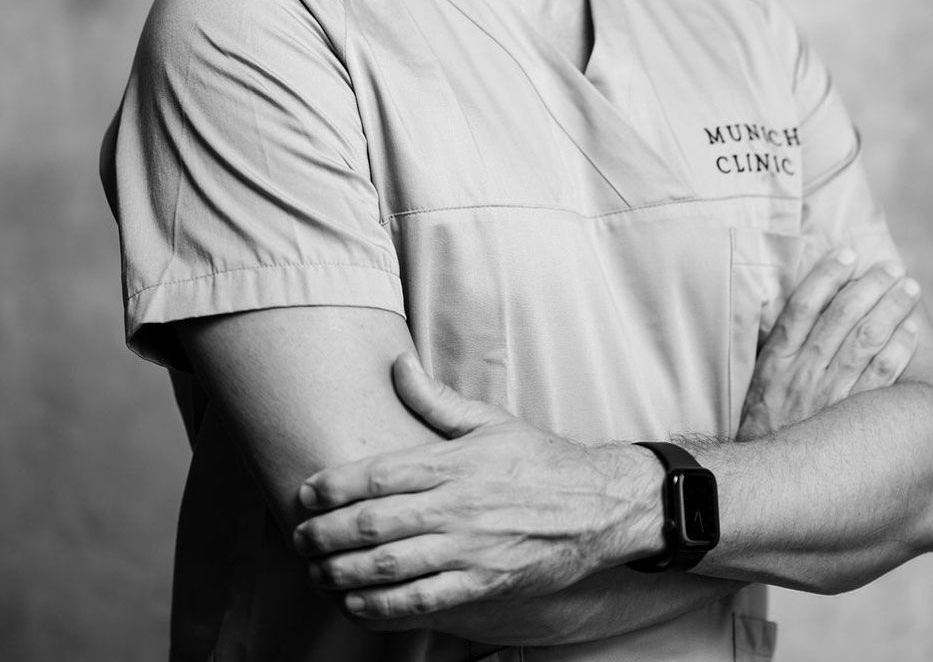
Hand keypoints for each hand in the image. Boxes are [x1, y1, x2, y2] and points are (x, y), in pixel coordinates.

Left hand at [292, 353, 659, 625]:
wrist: (597, 505)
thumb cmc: (539, 460)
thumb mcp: (490, 421)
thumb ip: (436, 400)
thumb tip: (397, 364)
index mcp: (455, 463)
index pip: (379, 474)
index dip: (335, 485)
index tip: (305, 493)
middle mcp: (457, 507)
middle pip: (374, 524)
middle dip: (326, 534)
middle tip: (299, 538)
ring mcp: (469, 549)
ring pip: (390, 568)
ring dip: (343, 573)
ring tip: (317, 572)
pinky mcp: (483, 584)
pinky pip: (422, 602)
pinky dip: (382, 607)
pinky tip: (356, 603)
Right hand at [737, 248, 920, 440]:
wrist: (766, 486)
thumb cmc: (764, 429)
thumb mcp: (758, 383)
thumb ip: (776, 347)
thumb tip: (789, 308)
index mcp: (777, 360)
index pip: (803, 306)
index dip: (826, 276)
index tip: (846, 253)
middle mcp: (803, 373)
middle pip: (841, 318)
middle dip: (870, 287)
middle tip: (891, 268)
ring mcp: (829, 397)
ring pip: (865, 342)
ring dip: (891, 311)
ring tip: (909, 290)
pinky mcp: (853, 423)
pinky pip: (881, 382)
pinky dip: (897, 353)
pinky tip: (910, 333)